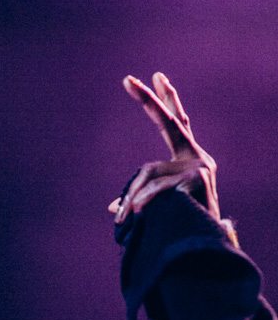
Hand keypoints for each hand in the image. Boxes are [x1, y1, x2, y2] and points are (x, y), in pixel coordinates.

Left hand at [110, 73, 220, 224]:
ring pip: (149, 170)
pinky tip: (134, 213)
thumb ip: (140, 198)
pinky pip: (157, 188)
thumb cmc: (184, 222)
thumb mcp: (159, 206)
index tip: (155, 76)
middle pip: (171, 122)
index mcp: (188, 157)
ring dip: (133, 194)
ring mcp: (199, 167)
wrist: (207, 243)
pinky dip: (142, 200)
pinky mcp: (197, 180)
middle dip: (149, 101)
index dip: (165, 100)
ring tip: (125, 217)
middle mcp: (196, 156)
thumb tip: (112, 206)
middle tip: (130, 79)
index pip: (175, 122)